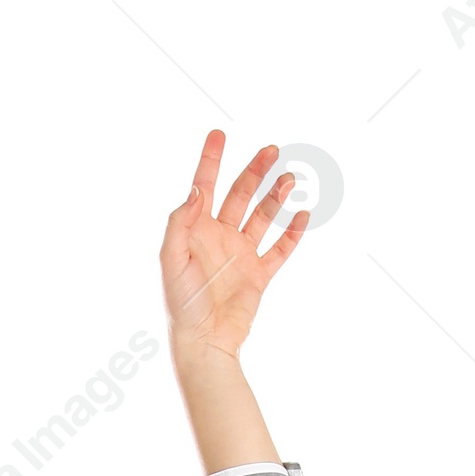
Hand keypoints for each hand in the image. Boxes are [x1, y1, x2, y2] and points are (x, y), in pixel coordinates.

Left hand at [160, 129, 309, 368]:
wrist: (204, 342)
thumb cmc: (181, 304)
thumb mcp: (172, 259)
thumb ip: (180, 222)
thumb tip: (196, 190)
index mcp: (197, 230)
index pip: (204, 186)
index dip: (210, 159)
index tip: (219, 133)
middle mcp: (220, 237)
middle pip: (240, 194)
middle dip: (255, 171)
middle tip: (271, 150)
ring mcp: (241, 255)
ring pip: (263, 216)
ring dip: (276, 197)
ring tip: (289, 179)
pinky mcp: (259, 275)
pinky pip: (280, 249)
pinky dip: (292, 232)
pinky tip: (302, 214)